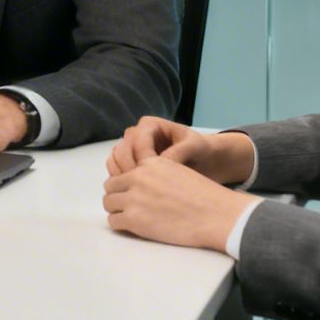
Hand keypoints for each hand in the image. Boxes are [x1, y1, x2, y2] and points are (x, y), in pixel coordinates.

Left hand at [103, 156, 258, 251]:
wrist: (216, 215)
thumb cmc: (205, 197)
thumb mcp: (179, 172)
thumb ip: (158, 175)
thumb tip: (147, 187)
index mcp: (151, 163)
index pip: (125, 170)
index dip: (127, 184)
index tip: (133, 194)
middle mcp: (138, 177)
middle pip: (111, 186)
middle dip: (118, 196)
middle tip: (129, 207)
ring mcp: (134, 198)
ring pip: (108, 203)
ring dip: (117, 211)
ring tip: (131, 218)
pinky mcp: (134, 219)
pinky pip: (114, 222)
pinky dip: (121, 226)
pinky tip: (134, 228)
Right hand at [107, 117, 253, 183]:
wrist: (204, 162)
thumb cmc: (200, 150)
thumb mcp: (194, 146)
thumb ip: (179, 151)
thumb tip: (162, 162)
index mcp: (150, 125)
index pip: (137, 140)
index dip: (142, 157)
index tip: (154, 174)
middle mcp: (136, 135)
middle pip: (121, 150)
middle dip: (130, 169)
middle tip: (142, 187)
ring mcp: (131, 150)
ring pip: (115, 161)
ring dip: (122, 177)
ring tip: (138, 192)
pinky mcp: (130, 165)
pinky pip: (117, 172)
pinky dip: (121, 183)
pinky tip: (135, 194)